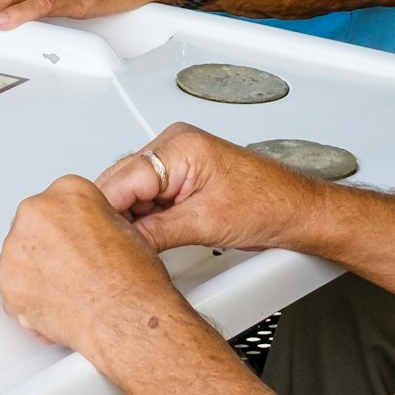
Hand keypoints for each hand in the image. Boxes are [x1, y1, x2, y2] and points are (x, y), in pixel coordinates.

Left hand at [0, 175, 183, 360]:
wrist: (126, 315)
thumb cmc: (132, 278)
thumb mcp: (120, 226)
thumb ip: (87, 221)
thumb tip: (75, 232)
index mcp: (67, 190)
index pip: (54, 206)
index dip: (65, 231)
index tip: (72, 245)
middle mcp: (37, 211)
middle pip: (32, 229)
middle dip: (46, 252)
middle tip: (70, 272)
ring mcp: (16, 246)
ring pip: (19, 260)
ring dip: (36, 276)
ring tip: (67, 292)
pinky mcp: (7, 281)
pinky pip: (12, 292)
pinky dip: (29, 304)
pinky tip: (56, 307)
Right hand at [92, 125, 323, 256]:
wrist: (299, 212)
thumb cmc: (270, 205)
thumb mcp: (205, 224)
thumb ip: (156, 232)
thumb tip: (123, 243)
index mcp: (179, 146)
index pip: (122, 178)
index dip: (106, 212)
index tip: (95, 239)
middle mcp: (174, 147)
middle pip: (122, 183)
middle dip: (114, 216)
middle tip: (108, 249)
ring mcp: (178, 163)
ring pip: (132, 193)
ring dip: (128, 220)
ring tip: (128, 247)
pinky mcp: (183, 180)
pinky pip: (149, 198)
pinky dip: (143, 220)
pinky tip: (144, 240)